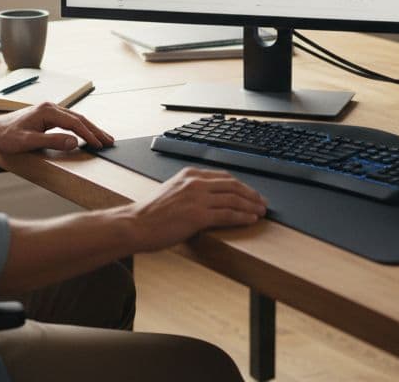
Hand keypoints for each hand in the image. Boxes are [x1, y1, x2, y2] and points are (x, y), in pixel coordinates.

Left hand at [0, 102, 113, 153]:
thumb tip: (74, 142)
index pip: (74, 123)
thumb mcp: (29, 141)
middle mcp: (51, 107)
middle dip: (95, 130)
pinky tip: (86, 133)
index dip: (89, 134)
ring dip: (90, 128)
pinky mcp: (47, 116)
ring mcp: (49, 110)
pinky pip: (69, 120)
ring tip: (103, 137)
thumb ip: (52, 141)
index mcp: (47, 111)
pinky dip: (81, 127)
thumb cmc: (7, 136)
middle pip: (79, 118)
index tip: (99, 144)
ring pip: (76, 119)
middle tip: (109, 140)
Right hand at [126, 167, 266, 251]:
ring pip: (233, 199)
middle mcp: (195, 182)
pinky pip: (227, 215)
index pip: (223, 177)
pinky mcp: (198, 215)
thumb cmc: (150, 214)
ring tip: (261, 212)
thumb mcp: (171, 192)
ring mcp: (197, 198)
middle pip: (233, 185)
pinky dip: (242, 217)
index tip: (251, 193)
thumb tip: (208, 199)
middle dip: (251, 194)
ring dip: (251, 206)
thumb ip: (189, 191)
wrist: (135, 225)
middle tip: (263, 202)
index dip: (241, 185)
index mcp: (189, 174)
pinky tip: (251, 219)